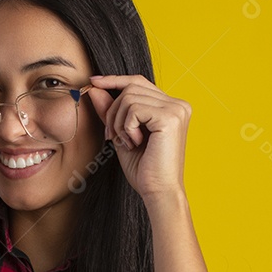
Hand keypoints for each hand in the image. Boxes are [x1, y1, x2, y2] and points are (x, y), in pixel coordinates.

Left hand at [86, 74, 190, 199]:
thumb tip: (94, 87)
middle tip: (112, 136)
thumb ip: (111, 111)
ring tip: (127, 142)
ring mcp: (176, 109)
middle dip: (113, 111)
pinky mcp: (170, 117)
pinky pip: (134, 109)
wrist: (158, 192)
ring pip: (129, 98)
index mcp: (171, 107)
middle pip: (132, 87)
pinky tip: (135, 143)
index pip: (139, 82)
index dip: (115, 80)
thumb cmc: (144, 169)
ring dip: (119, 122)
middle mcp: (178, 104)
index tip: (93, 82)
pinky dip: (126, 127)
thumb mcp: (122, 135)